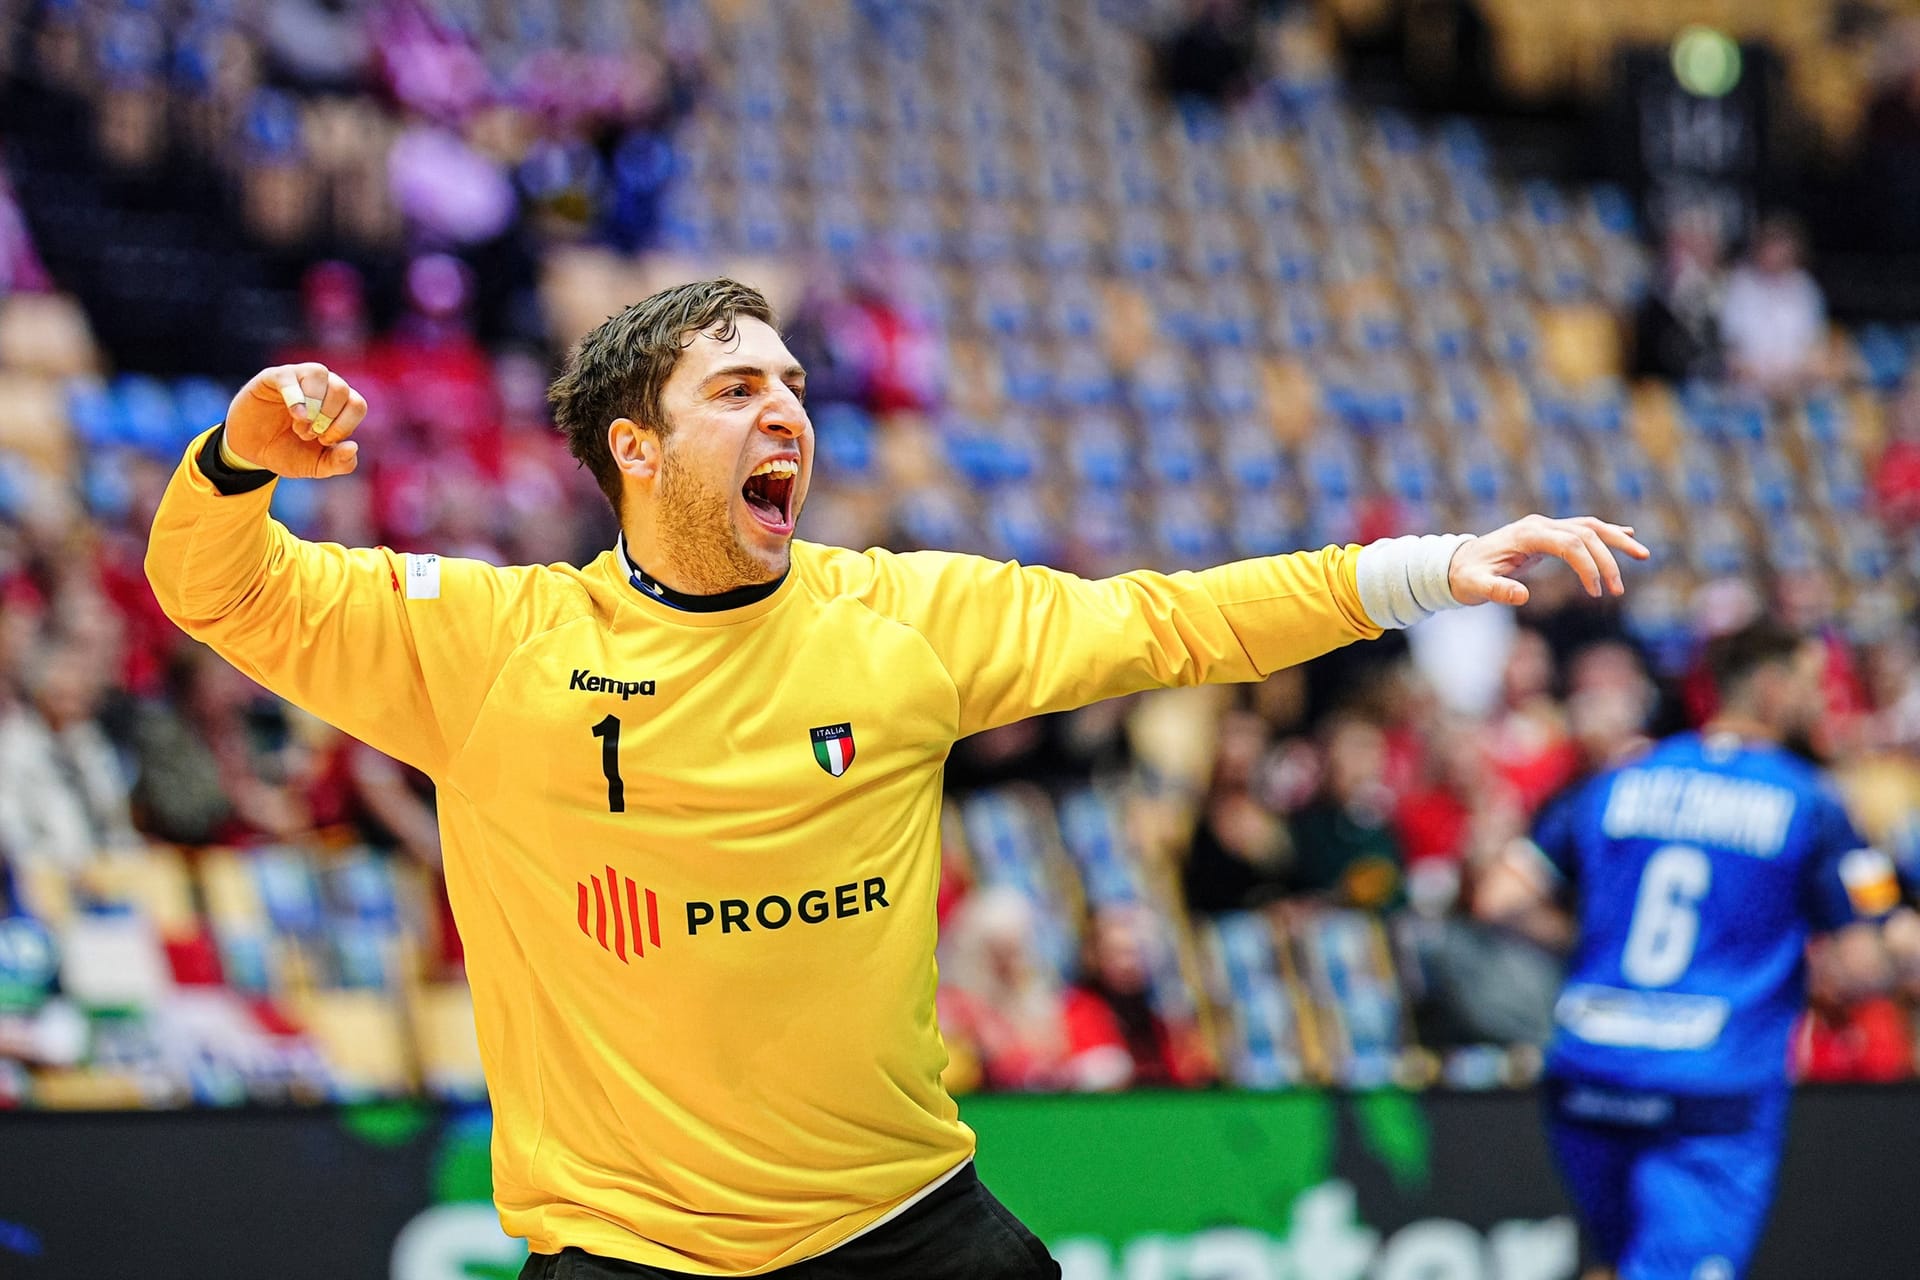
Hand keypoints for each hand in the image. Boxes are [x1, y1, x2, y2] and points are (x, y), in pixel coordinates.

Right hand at [223, 362, 367, 478]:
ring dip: (313, 404)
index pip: (357, 405)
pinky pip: (288, 376)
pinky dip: (295, 395)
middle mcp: (321, 386)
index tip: (325, 441)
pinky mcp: (273, 377)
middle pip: (341, 388)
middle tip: (308, 434)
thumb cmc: (288, 451)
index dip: (344, 426)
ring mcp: (297, 378)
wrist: (252, 451)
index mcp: (337, 405)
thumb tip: (353, 447)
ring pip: (319, 372)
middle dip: (328, 417)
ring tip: (300, 424)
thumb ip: (339, 463)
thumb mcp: (316, 465)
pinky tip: (296, 414)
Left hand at [1449, 514, 1649, 605]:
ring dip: (1616, 540)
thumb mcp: (1475, 587)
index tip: (1595, 592)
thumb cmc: (1465, 577)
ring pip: (1589, 527)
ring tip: (1643, 555)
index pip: (1570, 543)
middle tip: (1618, 591)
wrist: (1454, 564)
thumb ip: (1495, 591)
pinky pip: (1582, 528)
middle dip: (1607, 560)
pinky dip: (1605, 532)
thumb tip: (1521, 597)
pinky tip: (1627, 534)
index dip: (1588, 566)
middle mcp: (1539, 525)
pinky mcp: (1547, 533)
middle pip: (1586, 533)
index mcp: (1526, 535)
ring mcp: (1544, 526)